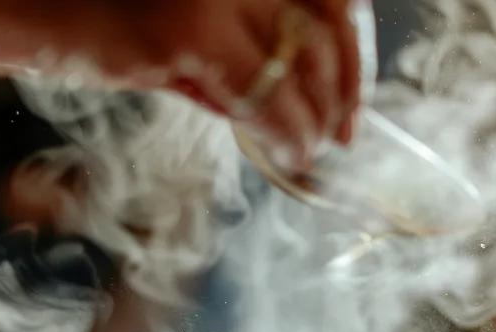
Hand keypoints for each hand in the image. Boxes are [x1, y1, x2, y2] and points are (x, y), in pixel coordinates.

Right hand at [0, 0, 362, 167]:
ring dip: (320, 111)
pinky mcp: (184, 28)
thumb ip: (203, 42)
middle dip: (345, 80)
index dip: (346, 42)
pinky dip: (288, 129)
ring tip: (315, 147)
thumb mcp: (149, 17)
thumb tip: (253, 87)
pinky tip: (294, 151)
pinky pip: (262, 93)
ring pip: (302, 56)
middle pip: (326, 16)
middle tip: (345, 128)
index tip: (346, 86)